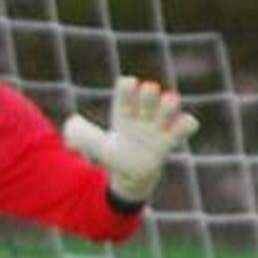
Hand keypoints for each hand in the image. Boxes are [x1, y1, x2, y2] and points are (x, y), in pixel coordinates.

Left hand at [63, 76, 198, 200]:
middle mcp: (142, 116)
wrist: (132, 173)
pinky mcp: (170, 141)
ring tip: (170, 100)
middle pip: (148, 97)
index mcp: (124, 112)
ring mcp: (157, 128)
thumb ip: (83, 135)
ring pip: (167, 109)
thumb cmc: (113, 155)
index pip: (126, 93)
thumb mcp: (97, 146)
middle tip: (149, 89)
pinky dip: (186, 123)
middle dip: (149, 92)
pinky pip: (184, 127)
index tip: (128, 83)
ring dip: (169, 104)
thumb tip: (71, 124)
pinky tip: (182, 124)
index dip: (127, 88)